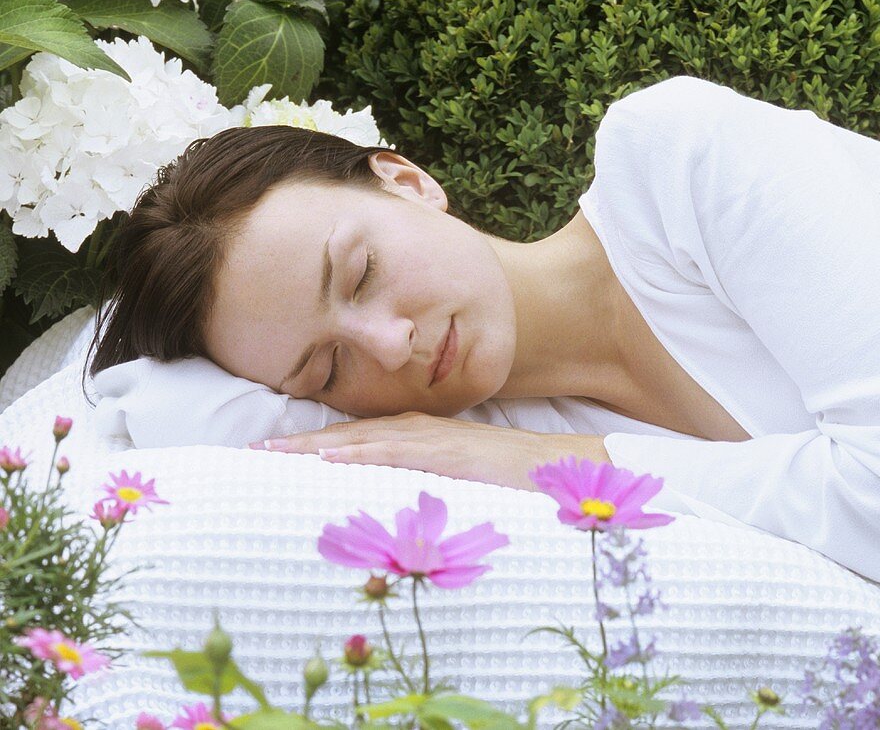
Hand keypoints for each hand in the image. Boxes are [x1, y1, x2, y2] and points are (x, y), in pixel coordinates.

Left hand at [249, 411, 611, 491]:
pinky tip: (329, 458)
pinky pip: (397, 453)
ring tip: (271, 457)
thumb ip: (424, 490)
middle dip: (297, 447)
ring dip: (315, 448)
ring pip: (362, 441)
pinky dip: (360, 454)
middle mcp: (418, 432)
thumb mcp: (457, 485)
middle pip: (346, 437)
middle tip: (249, 456)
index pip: (353, 442)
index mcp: (417, 439)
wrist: (562, 470)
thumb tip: (391, 515)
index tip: (268, 458)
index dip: (309, 448)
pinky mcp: (450, 454)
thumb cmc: (511, 482)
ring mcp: (433, 441)